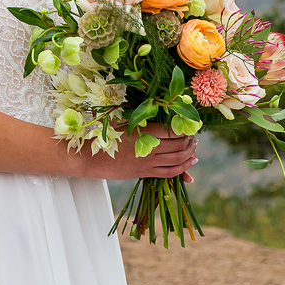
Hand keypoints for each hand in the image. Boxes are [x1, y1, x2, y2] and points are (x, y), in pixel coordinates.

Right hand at [79, 123, 197, 181]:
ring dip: (189, 154)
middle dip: (190, 141)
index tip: (190, 124)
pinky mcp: (144, 173)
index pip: (173, 131)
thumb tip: (159, 112)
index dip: (185, 128)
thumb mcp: (122, 121)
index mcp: (144, 132)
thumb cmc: (105, 135)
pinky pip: (170, 173)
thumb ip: (141, 118)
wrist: (90, 157)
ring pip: (177, 160)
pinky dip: (183, 169)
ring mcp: (148, 162)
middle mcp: (149, 148)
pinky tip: (188, 164)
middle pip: (179, 146)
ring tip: (194, 149)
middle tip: (194, 137)